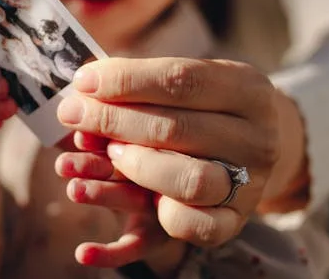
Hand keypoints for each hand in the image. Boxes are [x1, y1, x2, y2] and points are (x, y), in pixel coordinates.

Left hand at [55, 58, 306, 267]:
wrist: (255, 145)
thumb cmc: (207, 105)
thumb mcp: (191, 81)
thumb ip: (144, 82)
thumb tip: (85, 88)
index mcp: (249, 91)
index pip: (181, 80)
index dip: (127, 81)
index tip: (83, 82)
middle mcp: (256, 140)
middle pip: (177, 129)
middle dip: (113, 121)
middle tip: (72, 115)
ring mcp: (247, 187)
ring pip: (188, 182)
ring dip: (131, 167)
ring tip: (88, 159)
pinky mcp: (228, 225)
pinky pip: (184, 234)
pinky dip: (131, 246)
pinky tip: (84, 249)